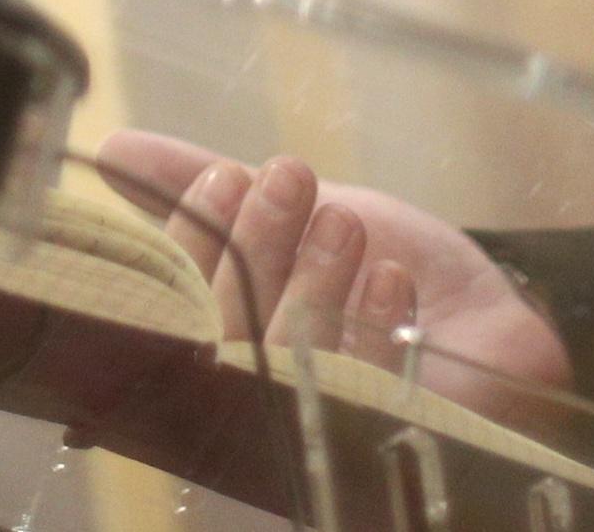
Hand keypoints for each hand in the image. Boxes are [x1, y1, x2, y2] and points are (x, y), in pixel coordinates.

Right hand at [93, 132, 568, 395]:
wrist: (480, 314)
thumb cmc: (371, 269)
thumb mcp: (288, 213)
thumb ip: (200, 185)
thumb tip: (114, 151)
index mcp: (219, 346)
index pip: (179, 305)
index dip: (195, 240)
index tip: (225, 174)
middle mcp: (255, 400)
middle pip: (232, 336)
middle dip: (257, 246)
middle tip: (288, 176)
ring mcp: (318, 429)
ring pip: (293, 366)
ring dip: (314, 282)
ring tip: (342, 220)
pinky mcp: (386, 443)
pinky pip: (370, 399)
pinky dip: (374, 331)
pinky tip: (389, 277)